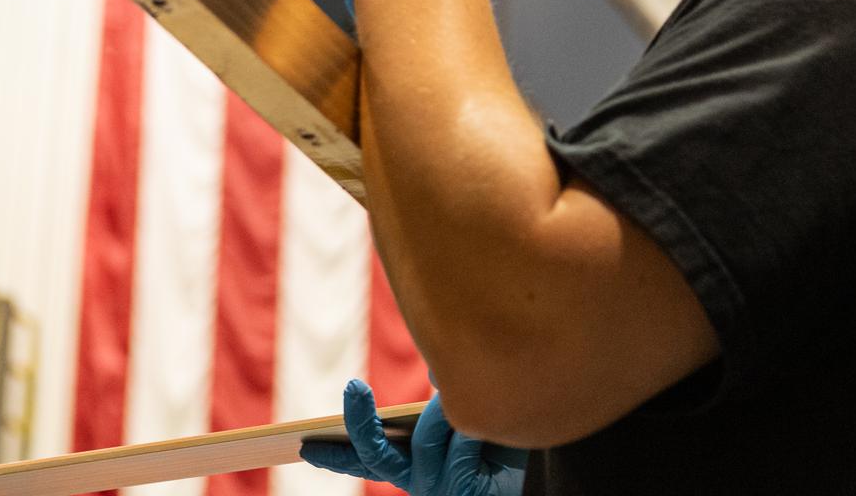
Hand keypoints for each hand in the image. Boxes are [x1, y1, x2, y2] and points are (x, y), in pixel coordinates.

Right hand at [299, 379, 527, 494]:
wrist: (551, 479)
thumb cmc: (514, 449)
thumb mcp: (476, 419)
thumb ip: (450, 400)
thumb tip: (436, 372)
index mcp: (420, 469)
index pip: (372, 460)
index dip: (338, 453)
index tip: (305, 445)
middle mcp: (424, 483)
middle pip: (378, 455)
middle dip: (360, 423)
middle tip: (352, 387)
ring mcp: (442, 491)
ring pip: (428, 438)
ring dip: (453, 416)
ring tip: (483, 418)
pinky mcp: (463, 492)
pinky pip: (462, 447)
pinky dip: (479, 434)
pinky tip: (496, 440)